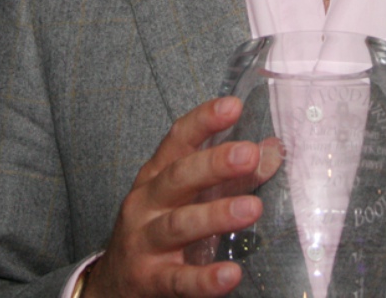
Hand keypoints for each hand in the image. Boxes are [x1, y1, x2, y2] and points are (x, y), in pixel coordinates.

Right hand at [84, 96, 279, 297]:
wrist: (114, 284)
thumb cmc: (156, 230)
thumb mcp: (185, 198)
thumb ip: (227, 176)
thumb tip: (271, 150)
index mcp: (155, 177)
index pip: (177, 141)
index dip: (203, 121)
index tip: (231, 106)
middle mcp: (145, 203)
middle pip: (178, 177)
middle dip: (213, 163)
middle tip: (249, 154)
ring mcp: (144, 242)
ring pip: (178, 224)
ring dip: (215, 215)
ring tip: (252, 208)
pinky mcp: (150, 280)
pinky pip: (179, 280)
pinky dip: (204, 278)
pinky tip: (230, 273)